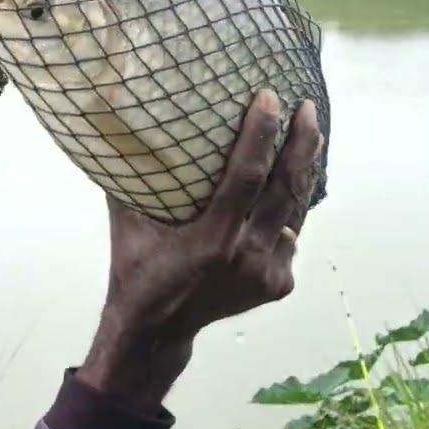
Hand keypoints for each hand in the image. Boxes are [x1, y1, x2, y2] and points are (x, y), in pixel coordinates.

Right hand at [77, 89, 324, 412]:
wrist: (157, 330)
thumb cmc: (136, 270)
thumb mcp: (126, 225)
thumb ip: (130, 179)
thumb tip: (118, 126)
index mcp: (211, 240)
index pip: (248, 176)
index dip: (262, 134)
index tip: (269, 97)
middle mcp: (246, 257)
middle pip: (285, 190)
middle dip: (302, 145)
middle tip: (307, 108)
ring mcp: (267, 273)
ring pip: (296, 212)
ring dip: (305, 172)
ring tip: (310, 135)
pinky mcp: (278, 284)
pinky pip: (291, 237)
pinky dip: (291, 209)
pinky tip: (292, 184)